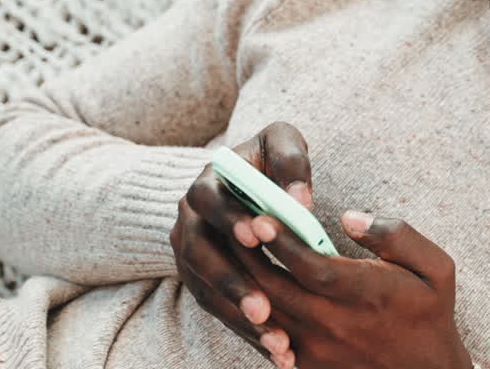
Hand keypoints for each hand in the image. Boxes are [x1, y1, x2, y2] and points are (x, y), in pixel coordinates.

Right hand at [171, 121, 314, 366]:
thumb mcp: (279, 141)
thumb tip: (300, 199)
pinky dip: (244, 331)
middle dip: (233, 284)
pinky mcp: (200, 281)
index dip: (233, 218)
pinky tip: (276, 351)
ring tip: (277, 341)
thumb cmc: (270, 160)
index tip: (259, 234)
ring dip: (240, 318)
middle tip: (265, 309)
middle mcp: (189, 221)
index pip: (212, 202)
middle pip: (202, 256)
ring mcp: (190, 255)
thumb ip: (291, 160)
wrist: (244, 180)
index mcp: (207, 184)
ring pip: (207, 291)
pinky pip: (218, 310)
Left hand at [231, 209, 471, 368]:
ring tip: (228, 247)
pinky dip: (251, 309)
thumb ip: (395, 235)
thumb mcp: (435, 267)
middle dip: (247, 253)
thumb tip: (349, 217)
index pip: (307, 264)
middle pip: (273, 287)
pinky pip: (268, 334)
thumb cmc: (430, 313)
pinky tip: (241, 284)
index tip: (261, 214)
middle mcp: (334, 324)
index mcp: (364, 294)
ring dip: (243, 279)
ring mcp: (318, 348)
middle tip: (230, 223)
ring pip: (264, 311)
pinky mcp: (308, 364)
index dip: (280, 240)